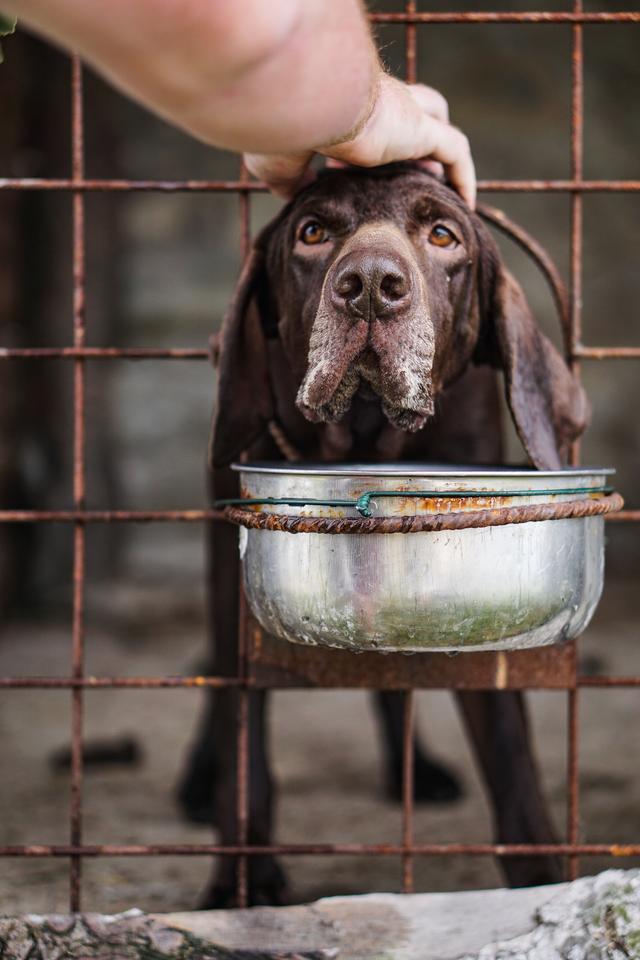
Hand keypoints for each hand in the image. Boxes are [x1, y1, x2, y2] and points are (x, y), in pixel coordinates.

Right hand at [244, 76, 475, 207]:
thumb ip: (291, 179)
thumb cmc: (278, 127)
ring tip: (439, 190)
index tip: (344, 174)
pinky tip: (465, 202)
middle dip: (408, 138)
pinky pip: (454, 150)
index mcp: (340, 103)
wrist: (297, 101)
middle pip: (403, 108)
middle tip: (407, 176)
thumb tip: (295, 194)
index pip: (359, 116)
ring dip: (437, 152)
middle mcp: (374, 99)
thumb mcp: (278, 162)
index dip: (359, 145)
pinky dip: (462, 174)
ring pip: (435, 121)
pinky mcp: (418, 127)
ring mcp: (401, 110)